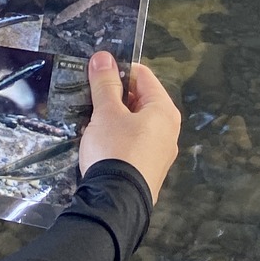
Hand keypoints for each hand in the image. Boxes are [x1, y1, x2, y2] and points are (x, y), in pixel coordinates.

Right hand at [78, 51, 179, 199]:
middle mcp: (169, 129)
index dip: (119, 70)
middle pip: (140, 99)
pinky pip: (134, 143)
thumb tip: (103, 57)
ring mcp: (161, 152)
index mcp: (164, 110)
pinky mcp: (149, 170)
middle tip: (90, 97)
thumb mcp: (106, 113)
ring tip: (91, 119)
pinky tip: (100, 143)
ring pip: (136, 123)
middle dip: (115, 96)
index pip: (142, 76)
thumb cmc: (115, 149)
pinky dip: (118, 138)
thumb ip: (105, 84)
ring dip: (114, 118)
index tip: (97, 74)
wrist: (116, 203)